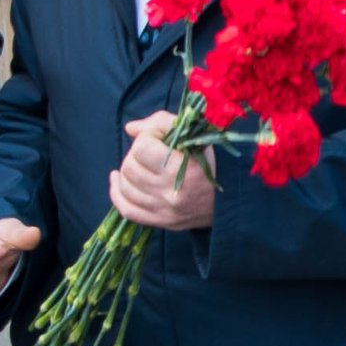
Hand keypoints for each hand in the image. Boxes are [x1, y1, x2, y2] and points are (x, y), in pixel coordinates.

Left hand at [106, 113, 216, 231]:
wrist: (228, 199)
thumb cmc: (210, 161)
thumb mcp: (194, 134)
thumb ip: (161, 123)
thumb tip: (131, 129)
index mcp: (185, 168)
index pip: (142, 147)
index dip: (148, 136)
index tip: (160, 138)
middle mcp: (172, 192)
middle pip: (130, 166)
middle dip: (136, 153)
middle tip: (151, 152)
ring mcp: (164, 210)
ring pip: (125, 184)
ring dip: (128, 170)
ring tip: (141, 164)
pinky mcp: (160, 221)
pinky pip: (126, 208)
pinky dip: (116, 192)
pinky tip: (117, 179)